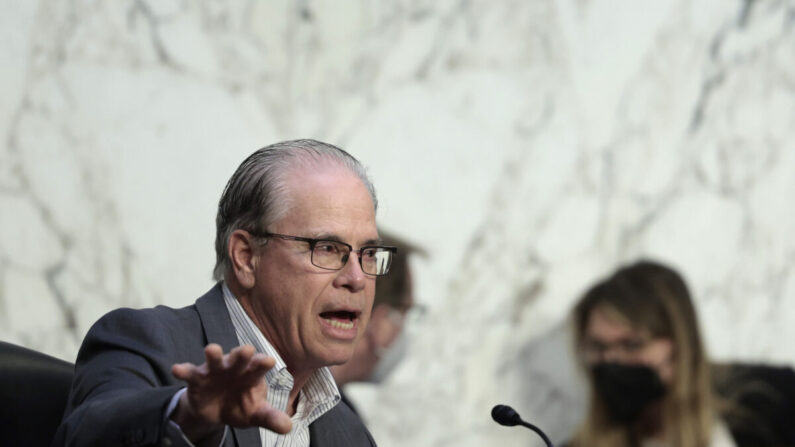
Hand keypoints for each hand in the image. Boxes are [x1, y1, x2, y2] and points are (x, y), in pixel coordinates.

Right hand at [171, 344, 291, 441]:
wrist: (215, 411)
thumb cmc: (241, 405)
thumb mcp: (256, 414)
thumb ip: (270, 418)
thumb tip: (288, 427)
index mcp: (252, 374)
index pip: (259, 367)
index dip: (262, 363)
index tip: (268, 361)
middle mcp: (234, 368)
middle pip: (239, 358)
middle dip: (241, 354)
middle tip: (246, 350)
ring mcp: (215, 371)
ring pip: (214, 360)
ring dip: (214, 354)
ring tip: (212, 349)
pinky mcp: (197, 378)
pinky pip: (189, 372)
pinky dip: (183, 370)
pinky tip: (177, 369)